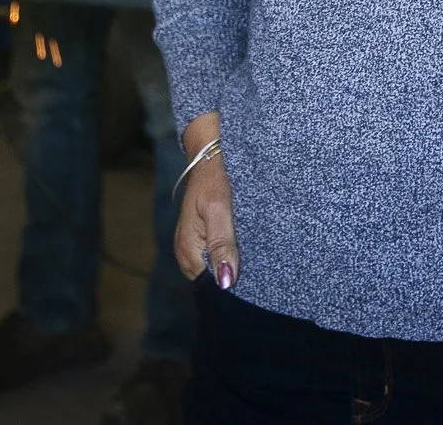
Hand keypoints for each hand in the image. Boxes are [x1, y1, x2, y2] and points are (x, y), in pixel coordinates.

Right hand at [172, 114, 238, 289]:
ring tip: (253, 260)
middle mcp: (185, 253)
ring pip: (212, 268)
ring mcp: (190, 246)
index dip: (231, 286)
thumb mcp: (218, 210)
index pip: (211, 286)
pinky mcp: (197, 238)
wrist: (207, 156)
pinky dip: (226, 255)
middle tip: (257, 270)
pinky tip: (242, 249)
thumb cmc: (212, 181)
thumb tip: (225, 283)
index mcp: (188, 251)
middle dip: (231, 277)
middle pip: (210, 279)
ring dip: (230, 265)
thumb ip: (221, 246)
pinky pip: (212, 256)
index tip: (253, 283)